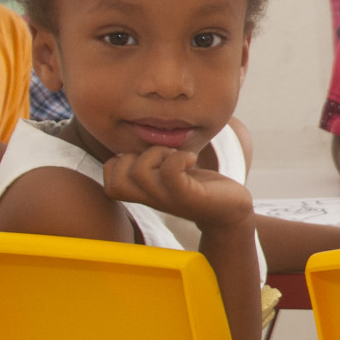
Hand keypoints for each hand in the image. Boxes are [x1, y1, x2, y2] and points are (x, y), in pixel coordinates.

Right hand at [103, 146, 253, 232]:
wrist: (231, 211)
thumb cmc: (198, 185)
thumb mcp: (168, 171)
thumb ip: (151, 159)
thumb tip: (138, 128)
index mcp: (143, 192)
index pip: (108, 180)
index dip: (120, 161)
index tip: (146, 156)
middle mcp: (151, 198)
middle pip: (116, 180)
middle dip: (134, 156)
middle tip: (162, 156)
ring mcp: (168, 199)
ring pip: (140, 172)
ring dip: (158, 153)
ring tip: (178, 157)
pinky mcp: (188, 196)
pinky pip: (170, 172)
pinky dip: (178, 157)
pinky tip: (191, 159)